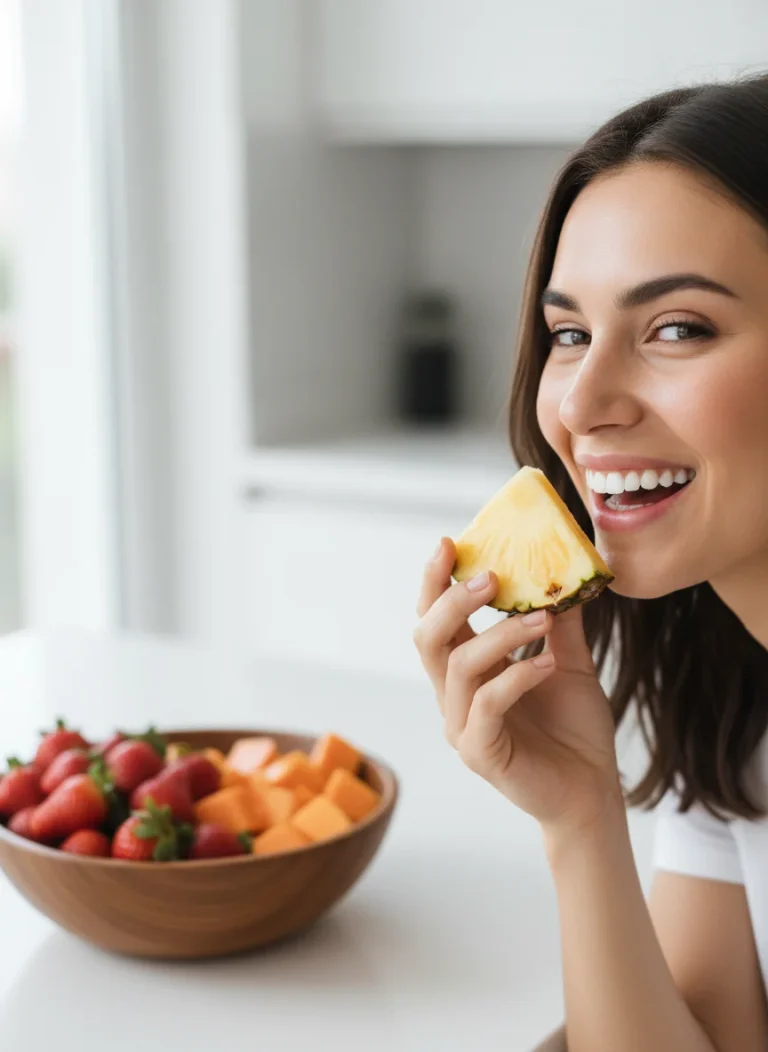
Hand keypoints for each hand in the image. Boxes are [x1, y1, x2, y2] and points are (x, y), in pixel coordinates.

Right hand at [414, 537, 621, 836]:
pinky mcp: (480, 753)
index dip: (434, 582)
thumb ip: (560, 622)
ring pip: (458, 665)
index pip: (435, 620)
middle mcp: (455, 696)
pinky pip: (488, 704)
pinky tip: (548, 664)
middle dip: (451, 600)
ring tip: (543, 617)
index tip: (450, 543)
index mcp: (468, 672)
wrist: (594, 791)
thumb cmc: (575, 729)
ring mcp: (462, 726)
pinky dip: (517, 676)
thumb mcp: (569, 662)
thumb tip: (566, 570)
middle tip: (490, 576)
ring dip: (500, 633)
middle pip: (427, 638)